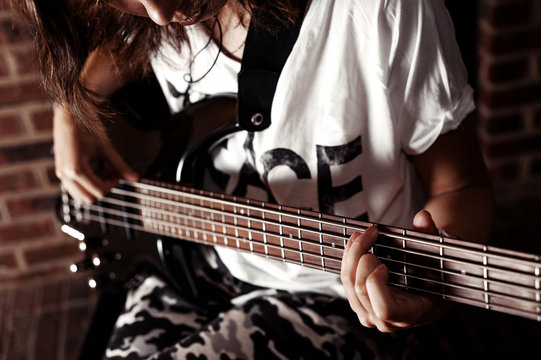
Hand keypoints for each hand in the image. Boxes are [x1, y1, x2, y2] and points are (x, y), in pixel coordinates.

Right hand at [53, 106, 138, 203]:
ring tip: (102, 171)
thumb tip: (135, 178)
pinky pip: (74, 188)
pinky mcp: (60, 171)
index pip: (99, 191)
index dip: (113, 184)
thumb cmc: (86, 127)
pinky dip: (86, 183)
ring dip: (94, 187)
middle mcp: (65, 175)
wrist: (69, 114)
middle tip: (111, 173)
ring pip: (80, 196)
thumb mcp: (106, 148)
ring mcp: (61, 174)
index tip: (118, 174)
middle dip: (103, 187)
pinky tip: (94, 169)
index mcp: (76, 170)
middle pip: (89, 198)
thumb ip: (120, 165)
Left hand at [340, 210, 452, 331]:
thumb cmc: (438, 279)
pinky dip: (348, 257)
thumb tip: (423, 217)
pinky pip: (345, 280)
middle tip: (373, 234)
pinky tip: (357, 243)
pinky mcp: (358, 303)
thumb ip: (430, 237)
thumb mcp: (440, 261)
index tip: (383, 265)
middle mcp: (385, 320)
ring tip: (364, 234)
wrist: (430, 293)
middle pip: (360, 288)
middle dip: (362, 256)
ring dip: (352, 253)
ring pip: (348, 282)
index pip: (384, 308)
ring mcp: (368, 313)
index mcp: (409, 314)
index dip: (377, 284)